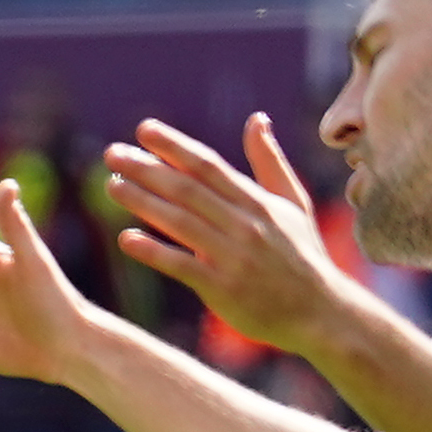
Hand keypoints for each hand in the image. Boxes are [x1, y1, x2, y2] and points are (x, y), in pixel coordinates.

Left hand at [101, 114, 357, 362]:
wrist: (320, 313)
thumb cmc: (304, 256)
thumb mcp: (294, 204)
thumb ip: (270, 162)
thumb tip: (256, 119)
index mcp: (258, 202)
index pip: (208, 166)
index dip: (174, 146)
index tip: (143, 129)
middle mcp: (244, 224)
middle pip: (187, 189)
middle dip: (147, 169)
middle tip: (111, 154)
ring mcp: (232, 256)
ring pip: (180, 222)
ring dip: (142, 202)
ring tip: (112, 185)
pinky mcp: (222, 289)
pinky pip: (182, 266)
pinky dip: (154, 252)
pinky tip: (126, 239)